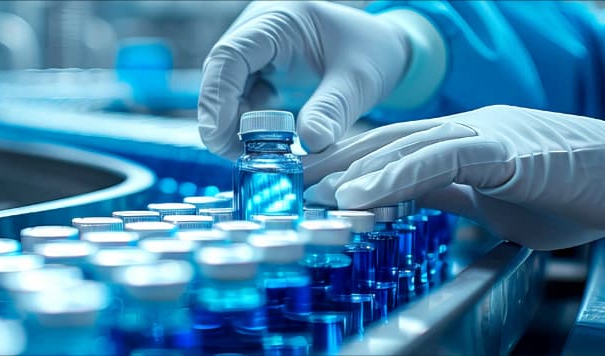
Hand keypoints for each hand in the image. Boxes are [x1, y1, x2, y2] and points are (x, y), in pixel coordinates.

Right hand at [197, 1, 414, 159]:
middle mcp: (259, 30)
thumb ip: (333, 109)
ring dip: (232, 123)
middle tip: (236, 155)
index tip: (218, 136)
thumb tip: (311, 144)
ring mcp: (257, 50)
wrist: (386, 49)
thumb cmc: (374, 53)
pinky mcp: (261, 68)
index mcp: (279, 20)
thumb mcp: (359, 80)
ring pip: (225, 88)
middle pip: (219, 74)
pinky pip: (240, 96)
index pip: (231, 55)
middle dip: (221, 117)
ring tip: (254, 153)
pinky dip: (247, 122)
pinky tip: (265, 142)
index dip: (217, 97)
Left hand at [304, 105, 604, 249]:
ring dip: (353, 173)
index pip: (392, 146)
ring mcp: (485, 133)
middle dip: (332, 164)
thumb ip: (450, 193)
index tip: (306, 186)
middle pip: (386, 140)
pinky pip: (441, 162)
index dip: (346, 163)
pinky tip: (361, 196)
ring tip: (310, 196)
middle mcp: (467, 127)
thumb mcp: (494, 199)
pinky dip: (396, 178)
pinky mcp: (506, 151)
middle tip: (287, 186)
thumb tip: (407, 199)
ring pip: (405, 147)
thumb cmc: (573, 192)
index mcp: (464, 137)